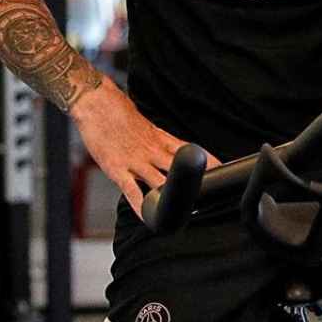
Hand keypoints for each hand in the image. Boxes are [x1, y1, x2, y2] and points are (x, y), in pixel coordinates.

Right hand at [68, 81, 220, 214]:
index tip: (225, 172)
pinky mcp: (117, 169)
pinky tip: (149, 217)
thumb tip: (176, 153)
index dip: (210, 163)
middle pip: (180, 170)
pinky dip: (141, 205)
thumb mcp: (148, 128)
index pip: (191, 153)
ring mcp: (136, 161)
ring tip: (184, 214)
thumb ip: (163, 143)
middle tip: (208, 198)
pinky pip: (131, 190)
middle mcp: (153, 151)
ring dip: (171, 199)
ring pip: (159, 182)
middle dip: (194, 185)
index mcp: (162, 140)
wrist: (96, 104)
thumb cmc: (120, 116)